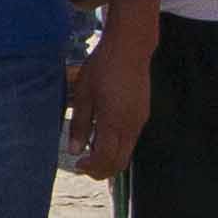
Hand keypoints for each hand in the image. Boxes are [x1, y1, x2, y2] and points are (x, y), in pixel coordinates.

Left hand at [64, 18, 152, 181]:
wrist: (130, 47)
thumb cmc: (103, 67)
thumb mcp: (83, 94)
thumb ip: (79, 125)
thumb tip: (74, 150)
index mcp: (113, 122)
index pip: (105, 159)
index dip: (91, 168)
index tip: (78, 163)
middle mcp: (130, 126)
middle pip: (119, 163)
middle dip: (101, 171)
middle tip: (84, 164)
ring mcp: (139, 121)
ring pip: (127, 153)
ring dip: (109, 159)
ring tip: (91, 149)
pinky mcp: (143, 115)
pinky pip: (131, 140)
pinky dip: (118, 147)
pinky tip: (103, 135)